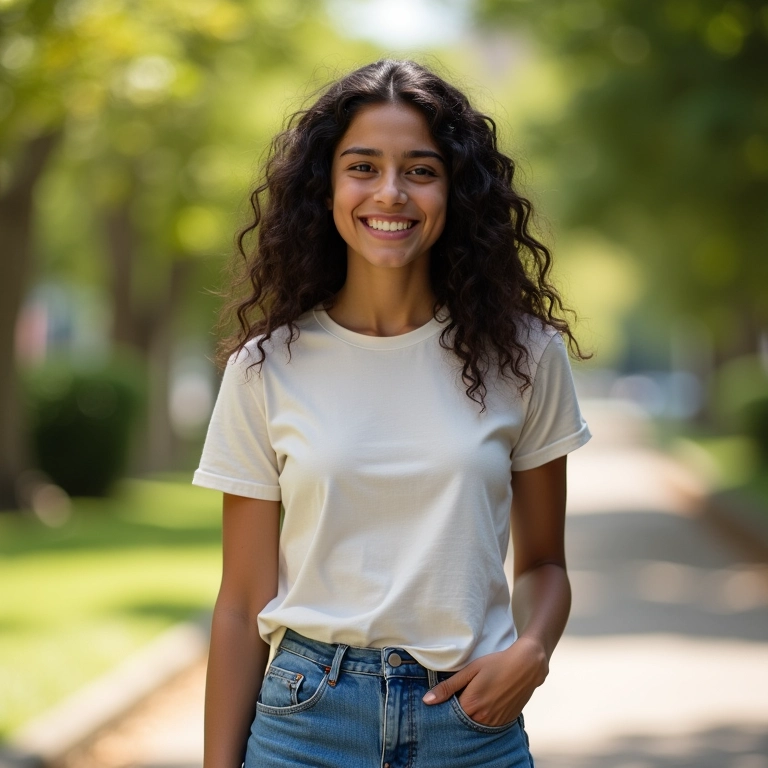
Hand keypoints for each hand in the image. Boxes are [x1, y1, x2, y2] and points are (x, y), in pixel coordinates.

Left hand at [422, 636, 548, 726]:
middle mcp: (482, 718)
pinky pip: (488, 724)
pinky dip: (484, 716)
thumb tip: (427, 700)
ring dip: (472, 714)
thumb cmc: (496, 664)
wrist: (526, 666)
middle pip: (462, 720)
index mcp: (471, 704)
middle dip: (459, 710)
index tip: (449, 695)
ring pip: (475, 723)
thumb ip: (448, 687)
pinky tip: (488, 701)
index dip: (447, 705)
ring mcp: (495, 722)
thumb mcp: (470, 670)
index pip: (449, 714)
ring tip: (478, 695)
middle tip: (463, 693)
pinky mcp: (505, 722)